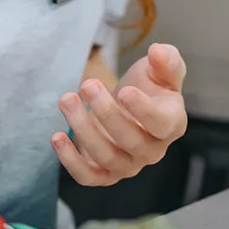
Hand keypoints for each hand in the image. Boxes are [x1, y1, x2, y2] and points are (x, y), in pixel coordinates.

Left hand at [53, 43, 188, 186]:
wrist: (131, 105)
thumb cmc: (150, 86)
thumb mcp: (162, 69)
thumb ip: (166, 59)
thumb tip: (157, 51)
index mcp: (171, 124)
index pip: (161, 124)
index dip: (143, 111)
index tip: (124, 91)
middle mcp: (153, 150)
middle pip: (131, 140)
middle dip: (106, 113)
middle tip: (87, 85)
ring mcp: (129, 165)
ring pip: (106, 157)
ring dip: (83, 129)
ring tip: (67, 99)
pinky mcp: (105, 173)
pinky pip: (88, 176)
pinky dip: (70, 161)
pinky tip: (57, 137)